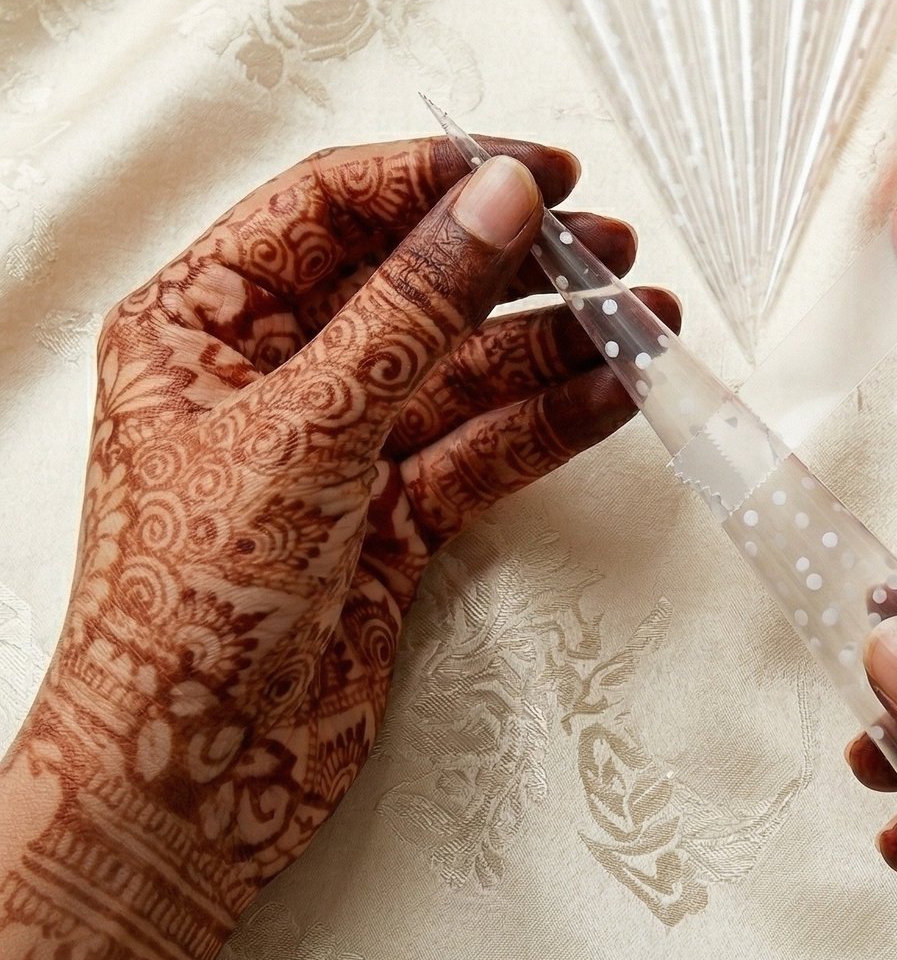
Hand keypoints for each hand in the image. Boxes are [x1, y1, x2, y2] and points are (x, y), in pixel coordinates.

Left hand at [0, 136, 675, 959]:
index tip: (538, 175)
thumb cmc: (188, 609)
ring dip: (555, 344)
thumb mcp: (302, 434)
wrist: (192, 784)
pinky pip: (486, 446)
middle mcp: (274, 375)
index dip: (438, 178)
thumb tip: (496, 205)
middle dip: (515, 267)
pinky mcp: (394, 516)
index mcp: (203, 324)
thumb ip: (409, 313)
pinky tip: (618, 395)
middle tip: (608, 251)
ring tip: (645, 320)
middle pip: (413, 285)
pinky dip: (553, 422)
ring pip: (464, 368)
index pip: (333, 209)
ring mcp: (341, 447)